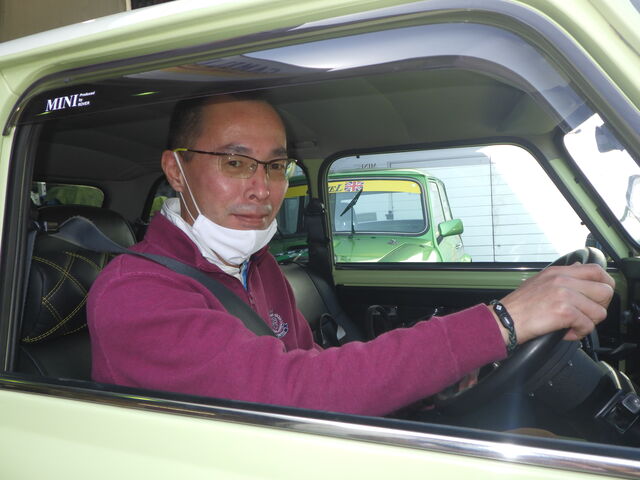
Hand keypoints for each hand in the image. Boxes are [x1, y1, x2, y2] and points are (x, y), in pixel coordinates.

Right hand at [495, 263, 614, 344]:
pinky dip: (578, 333)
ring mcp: (564, 294)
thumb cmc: (519, 306)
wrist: (504, 320)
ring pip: (599, 311)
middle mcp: (562, 280)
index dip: (605, 284)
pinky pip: (587, 325)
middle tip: (585, 315)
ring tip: (572, 326)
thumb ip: (562, 276)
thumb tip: (578, 267)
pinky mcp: (564, 311)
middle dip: (599, 307)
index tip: (598, 297)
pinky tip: (565, 332)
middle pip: (605, 291)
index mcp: (558, 272)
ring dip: (588, 323)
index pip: (597, 270)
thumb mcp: (540, 281)